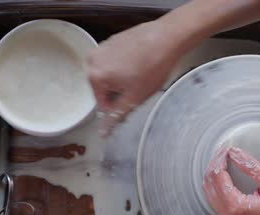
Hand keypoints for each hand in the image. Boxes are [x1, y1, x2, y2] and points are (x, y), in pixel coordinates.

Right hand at [88, 20, 183, 135]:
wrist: (167, 37)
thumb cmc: (152, 66)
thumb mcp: (134, 98)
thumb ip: (116, 116)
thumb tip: (103, 132)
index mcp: (94, 76)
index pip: (103, 104)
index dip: (119, 107)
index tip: (133, 103)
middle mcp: (92, 60)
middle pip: (104, 88)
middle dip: (120, 93)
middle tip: (139, 89)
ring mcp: (102, 47)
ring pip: (110, 75)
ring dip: (123, 80)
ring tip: (141, 75)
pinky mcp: (112, 40)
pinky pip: (114, 61)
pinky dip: (125, 66)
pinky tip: (141, 64)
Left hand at [202, 147, 259, 214]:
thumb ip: (252, 167)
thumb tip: (235, 153)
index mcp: (235, 206)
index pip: (218, 176)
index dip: (220, 158)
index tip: (228, 148)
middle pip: (209, 182)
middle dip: (215, 163)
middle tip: (224, 150)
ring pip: (209, 190)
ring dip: (214, 172)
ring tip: (223, 158)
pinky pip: (214, 197)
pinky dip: (216, 183)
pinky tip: (223, 173)